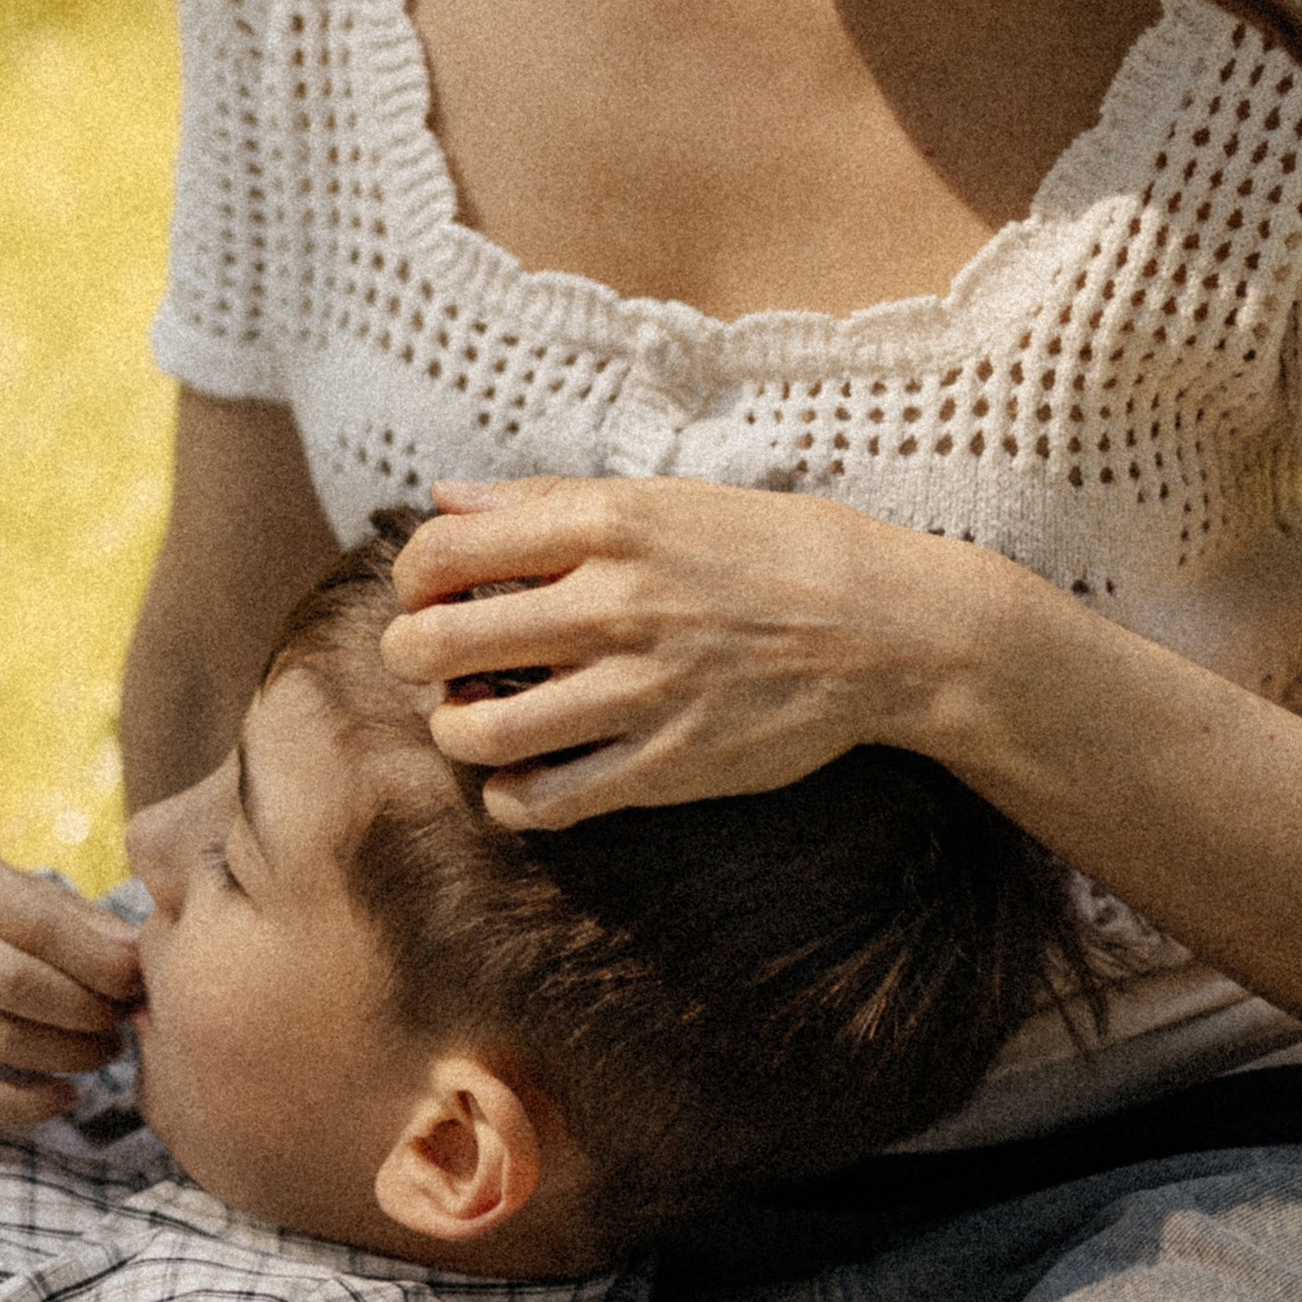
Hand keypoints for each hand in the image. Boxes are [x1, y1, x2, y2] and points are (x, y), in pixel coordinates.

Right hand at [0, 843, 140, 1126]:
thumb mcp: (24, 894)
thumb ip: (83, 923)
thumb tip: (139, 957)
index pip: (38, 926)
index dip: (99, 962)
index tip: (139, 983)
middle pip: (17, 984)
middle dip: (86, 1010)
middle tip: (124, 1021)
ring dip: (68, 1055)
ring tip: (106, 1050)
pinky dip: (23, 1105)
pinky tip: (65, 1095)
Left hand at [380, 473, 991, 828]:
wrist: (891, 630)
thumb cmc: (776, 551)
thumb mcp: (666, 499)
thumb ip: (547, 500)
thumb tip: (445, 498)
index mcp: (605, 525)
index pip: (442, 550)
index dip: (410, 578)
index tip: (429, 592)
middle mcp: (611, 604)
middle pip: (436, 643)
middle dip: (409, 657)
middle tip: (429, 663)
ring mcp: (638, 690)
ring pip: (477, 730)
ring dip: (454, 730)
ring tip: (473, 720)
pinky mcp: (667, 765)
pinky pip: (545, 802)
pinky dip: (510, 798)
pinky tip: (524, 779)